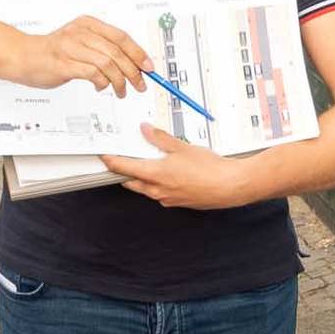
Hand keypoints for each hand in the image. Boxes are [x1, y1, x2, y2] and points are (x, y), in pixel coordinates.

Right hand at [11, 16, 150, 95]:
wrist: (23, 56)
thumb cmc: (53, 52)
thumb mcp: (80, 42)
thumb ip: (102, 48)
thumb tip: (132, 63)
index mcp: (88, 24)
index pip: (121, 37)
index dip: (138, 53)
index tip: (149, 67)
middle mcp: (81, 33)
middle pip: (117, 52)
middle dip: (133, 71)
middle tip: (139, 84)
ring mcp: (71, 47)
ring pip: (108, 64)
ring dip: (119, 81)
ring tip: (120, 90)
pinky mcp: (64, 64)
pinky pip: (93, 74)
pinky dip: (102, 83)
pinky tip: (100, 87)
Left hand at [103, 125, 258, 209]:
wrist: (230, 186)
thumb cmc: (209, 168)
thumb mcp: (183, 147)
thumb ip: (161, 139)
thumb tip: (146, 130)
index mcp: (155, 175)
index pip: (124, 168)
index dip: (111, 161)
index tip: (104, 156)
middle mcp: (158, 190)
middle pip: (131, 182)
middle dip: (125, 172)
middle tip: (123, 160)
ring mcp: (168, 199)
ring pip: (146, 189)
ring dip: (143, 179)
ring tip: (149, 164)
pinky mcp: (178, 202)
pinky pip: (161, 194)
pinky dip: (159, 184)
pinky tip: (170, 174)